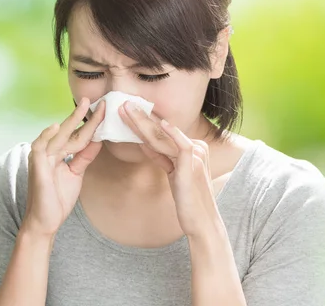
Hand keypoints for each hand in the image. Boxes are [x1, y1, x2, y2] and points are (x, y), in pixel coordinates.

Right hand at [22, 97, 105, 237]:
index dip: (90, 125)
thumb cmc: (57, 199)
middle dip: (82, 116)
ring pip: (58, 135)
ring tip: (82, 107)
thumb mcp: (76, 174)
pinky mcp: (36, 167)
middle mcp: (48, 152)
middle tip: (95, 101)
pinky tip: (56, 127)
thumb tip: (97, 140)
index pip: (77, 136)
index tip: (104, 112)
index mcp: (58, 153)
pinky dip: (46, 136)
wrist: (45, 222)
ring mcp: (41, 158)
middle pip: (69, 132)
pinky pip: (40, 148)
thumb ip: (84, 157)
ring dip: (70, 121)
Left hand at [119, 101, 223, 238]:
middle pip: (161, 131)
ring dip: (144, 122)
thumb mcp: (172, 175)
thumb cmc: (187, 200)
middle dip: (140, 117)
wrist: (201, 221)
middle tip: (124, 104)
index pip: (161, 133)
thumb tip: (144, 143)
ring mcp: (195, 156)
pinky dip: (173, 133)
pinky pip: (181, 145)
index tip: (127, 112)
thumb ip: (162, 157)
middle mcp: (195, 148)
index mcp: (190, 149)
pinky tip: (162, 123)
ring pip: (163, 137)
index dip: (143, 122)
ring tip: (129, 110)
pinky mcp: (192, 166)